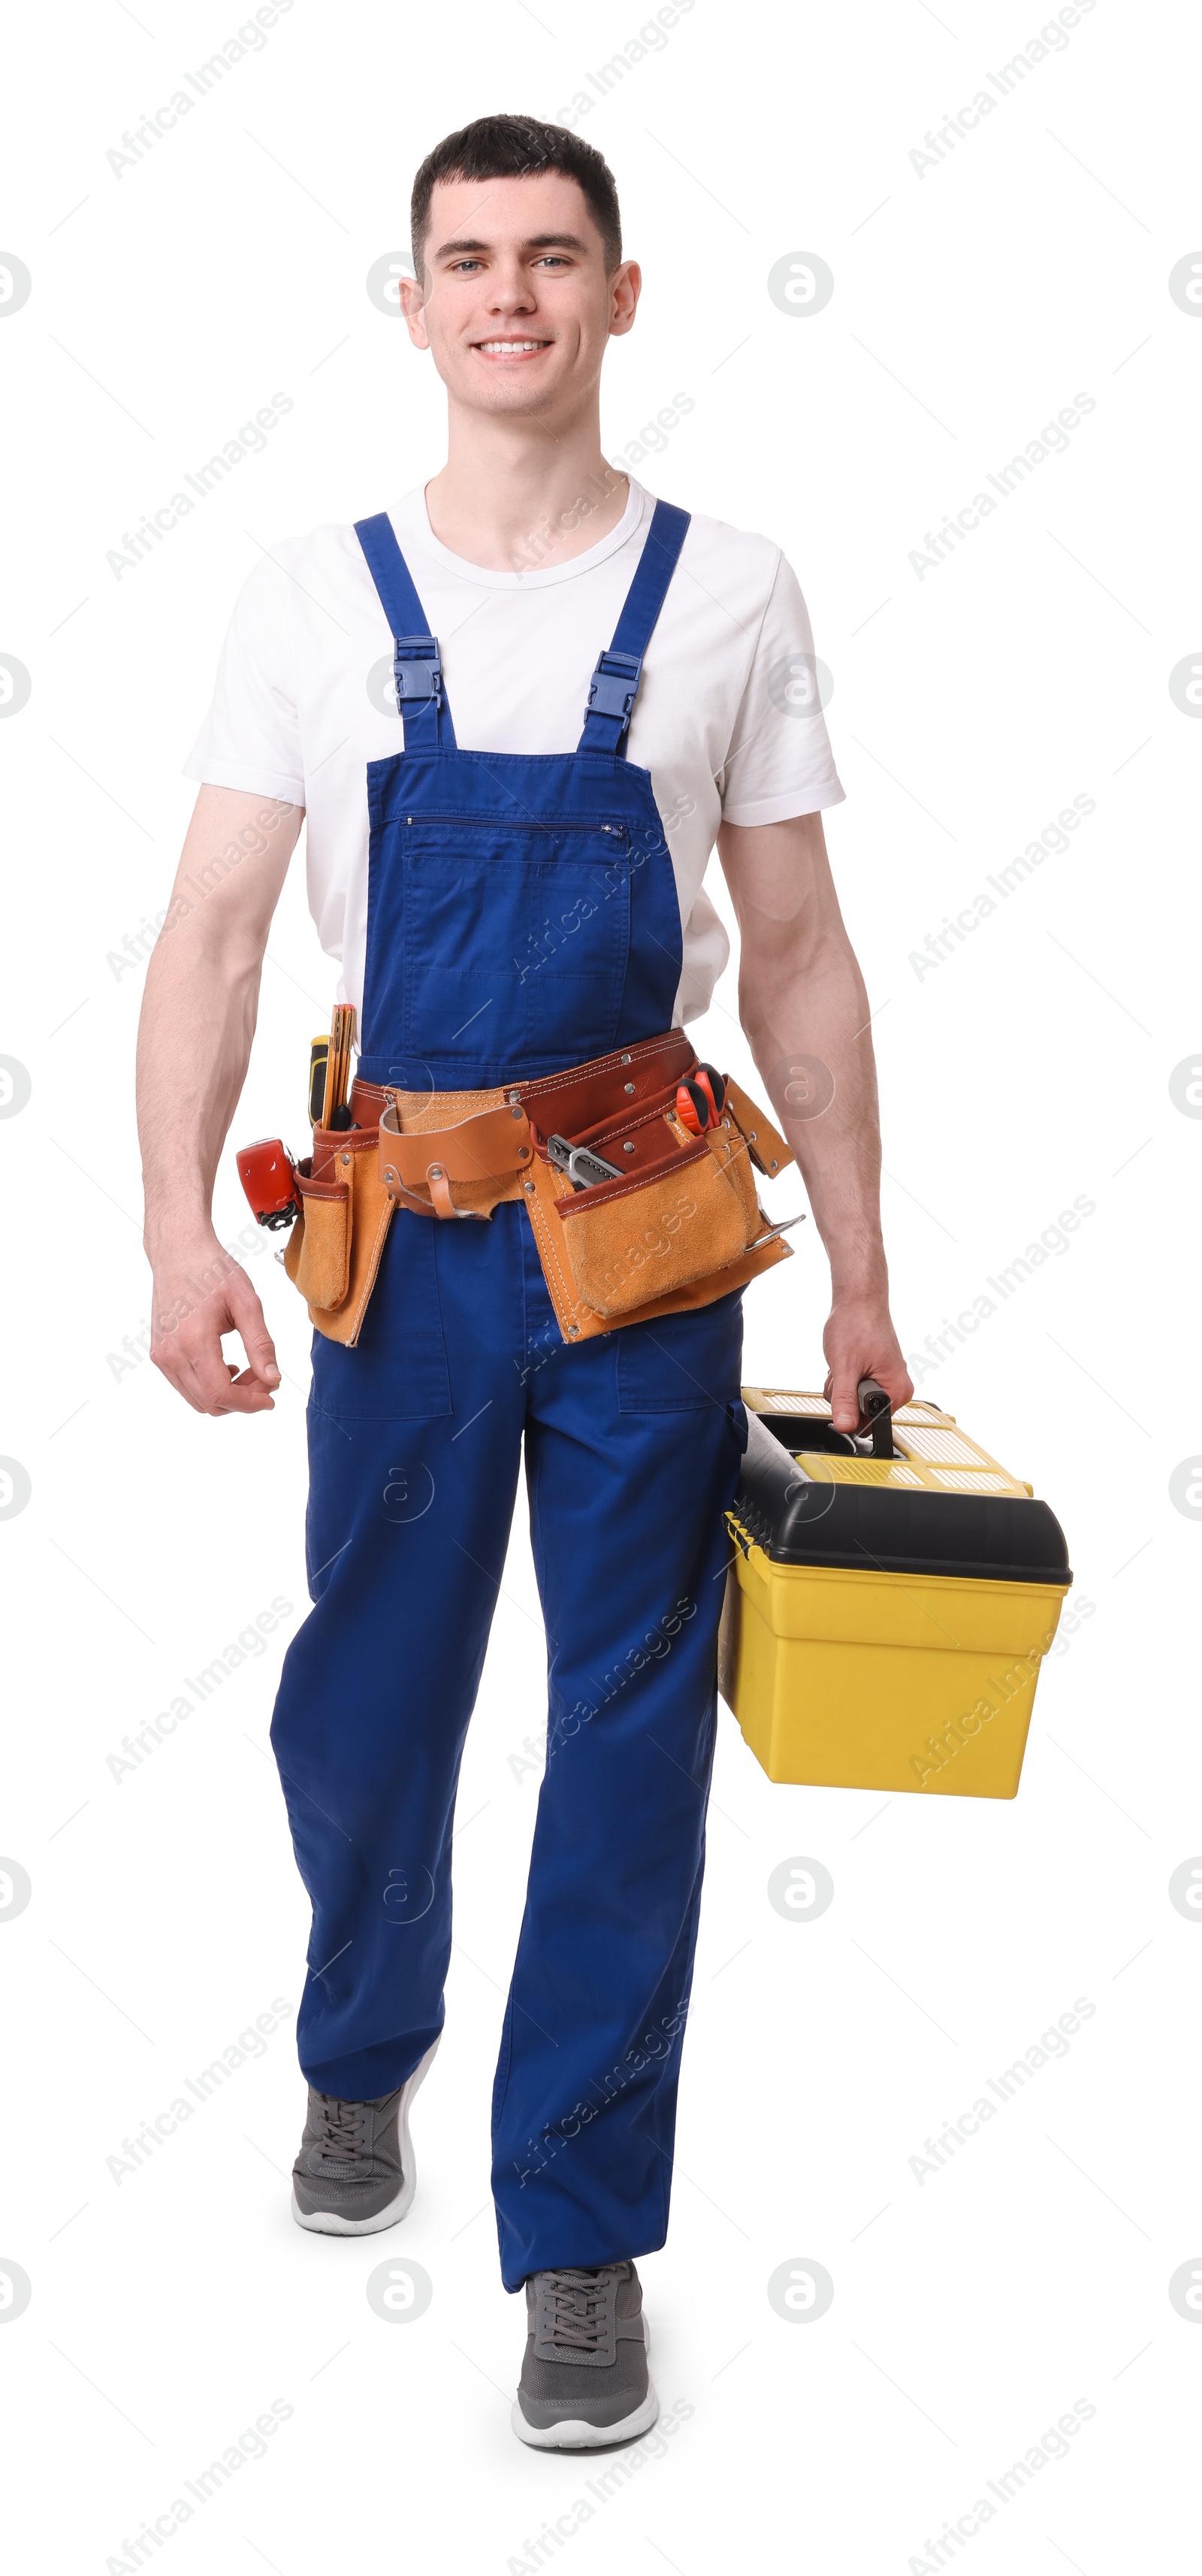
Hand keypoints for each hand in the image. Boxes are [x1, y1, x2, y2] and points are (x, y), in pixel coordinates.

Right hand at [149, 1234, 280, 1416]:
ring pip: (197, 1400)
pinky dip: (209, 1386)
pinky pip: (186, 1386)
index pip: (221, 1394)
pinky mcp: (158, 1353)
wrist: (178, 1251)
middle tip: (264, 1378)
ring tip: (248, 1369)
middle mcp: (171, 1353)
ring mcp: (161, 1355)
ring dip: (226, 1395)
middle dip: (242, 1399)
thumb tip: (273, 1379)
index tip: (271, 1398)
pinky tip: (226, 1365)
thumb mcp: (247, 1303)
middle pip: (210, 1403)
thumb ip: (261, 1344)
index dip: (250, 1404)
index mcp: (194, 1341)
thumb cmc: (213, 1270)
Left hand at [822, 1292, 912, 1433]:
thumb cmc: (857, 1325)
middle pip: (862, 1414)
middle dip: (844, 1398)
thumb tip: (845, 1426)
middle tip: (844, 1372)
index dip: (851, 1414)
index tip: (843, 1394)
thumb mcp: (845, 1367)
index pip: (872, 1424)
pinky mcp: (876, 1373)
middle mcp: (897, 1387)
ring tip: (845, 1362)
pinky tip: (846, 1360)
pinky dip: (844, 1377)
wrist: (858, 1300)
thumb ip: (845, 1400)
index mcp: (898, 1391)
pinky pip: (854, 1388)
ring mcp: (886, 1380)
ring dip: (842, 1386)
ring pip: (854, 1401)